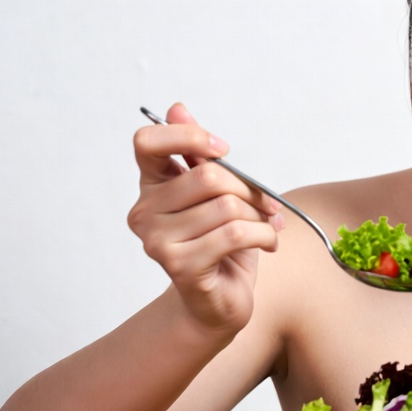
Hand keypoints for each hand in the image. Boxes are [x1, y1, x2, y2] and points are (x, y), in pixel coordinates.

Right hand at [127, 103, 283, 333]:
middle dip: (249, 189)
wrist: (220, 302)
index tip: (223, 150)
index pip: (147, 142)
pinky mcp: (180, 266)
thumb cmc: (221, 245)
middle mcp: (144, 213)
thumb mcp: (217, 194)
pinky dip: (263, 235)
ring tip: (265, 228)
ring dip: (260, 216)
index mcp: (151, 187)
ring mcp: (158, 242)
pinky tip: (267, 243)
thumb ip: (200, 155)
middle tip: (265, 206)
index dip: (189, 137)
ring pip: (227, 206)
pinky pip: (234, 233)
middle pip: (208, 176)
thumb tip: (178, 108)